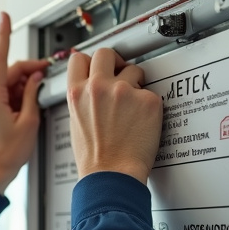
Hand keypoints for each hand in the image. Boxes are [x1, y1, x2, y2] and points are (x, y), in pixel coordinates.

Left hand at [0, 12, 48, 193]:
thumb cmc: (9, 154)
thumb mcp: (29, 122)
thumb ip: (31, 94)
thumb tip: (34, 78)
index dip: (3, 36)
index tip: (4, 18)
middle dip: (18, 69)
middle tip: (37, 78)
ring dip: (12, 81)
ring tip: (27, 97)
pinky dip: (6, 91)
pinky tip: (18, 104)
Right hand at [66, 48, 162, 183]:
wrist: (112, 175)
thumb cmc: (94, 159)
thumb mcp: (77, 124)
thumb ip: (83, 100)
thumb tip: (89, 89)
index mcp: (77, 93)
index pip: (80, 59)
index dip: (91, 61)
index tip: (98, 66)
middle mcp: (98, 87)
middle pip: (106, 53)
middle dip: (115, 61)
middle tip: (121, 74)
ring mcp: (124, 92)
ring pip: (134, 70)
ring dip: (135, 83)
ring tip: (134, 106)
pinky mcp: (148, 100)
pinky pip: (151, 93)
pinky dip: (149, 105)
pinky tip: (143, 122)